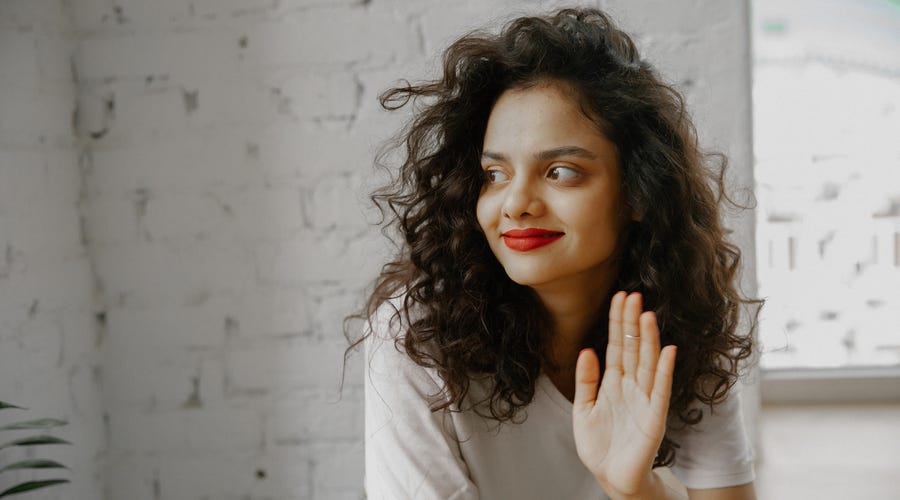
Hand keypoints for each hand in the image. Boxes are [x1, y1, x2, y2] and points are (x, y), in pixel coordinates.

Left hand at [572, 291, 676, 498]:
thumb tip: (587, 350)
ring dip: (648, 339)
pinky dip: (665, 370)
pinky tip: (669, 350)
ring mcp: (645, 401)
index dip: (618, 322)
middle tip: (633, 295)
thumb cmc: (599, 446)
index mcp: (614, 383)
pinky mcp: (654, 418)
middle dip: (632, 323)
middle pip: (634, 348)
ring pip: (648, 363)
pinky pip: (661, 390)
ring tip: (647, 314)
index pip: (618, 346)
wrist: (611, 478)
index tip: (619, 296)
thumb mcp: (583, 409)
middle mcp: (632, 387)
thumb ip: (586, 381)